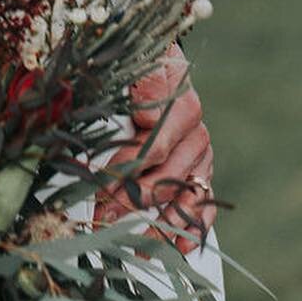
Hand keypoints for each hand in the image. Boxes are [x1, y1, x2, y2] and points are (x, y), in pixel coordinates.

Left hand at [94, 44, 216, 253]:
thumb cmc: (136, 57)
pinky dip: (194, 225)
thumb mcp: (133, 58)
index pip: (150, 148)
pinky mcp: (202, 163)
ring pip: (182, 193)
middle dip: (131, 202)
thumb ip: (139, 81)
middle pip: (163, 175)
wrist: (158, 52)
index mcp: (179, 102)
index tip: (97, 190)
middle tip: (103, 220)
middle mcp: (194, 127)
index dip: (122, 172)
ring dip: (159, 223)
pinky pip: (204, 199)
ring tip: (138, 247)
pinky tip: (180, 248)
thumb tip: (138, 115)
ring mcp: (201, 147)